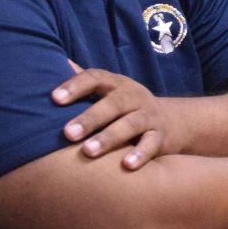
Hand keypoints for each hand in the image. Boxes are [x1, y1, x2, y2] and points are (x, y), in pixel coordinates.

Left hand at [53, 61, 169, 169]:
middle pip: (113, 103)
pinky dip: (140, 154)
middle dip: (90, 118)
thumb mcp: (109, 90)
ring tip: (88, 152)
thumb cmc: (126, 107)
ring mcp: (149, 116)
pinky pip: (151, 144)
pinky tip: (126, 166)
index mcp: (116, 84)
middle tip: (67, 134)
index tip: (54, 99)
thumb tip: (57, 62)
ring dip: (109, 137)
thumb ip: (85, 80)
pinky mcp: (160, 136)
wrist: (172, 121)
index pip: (95, 78)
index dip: (75, 86)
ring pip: (130, 124)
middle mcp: (134, 96)